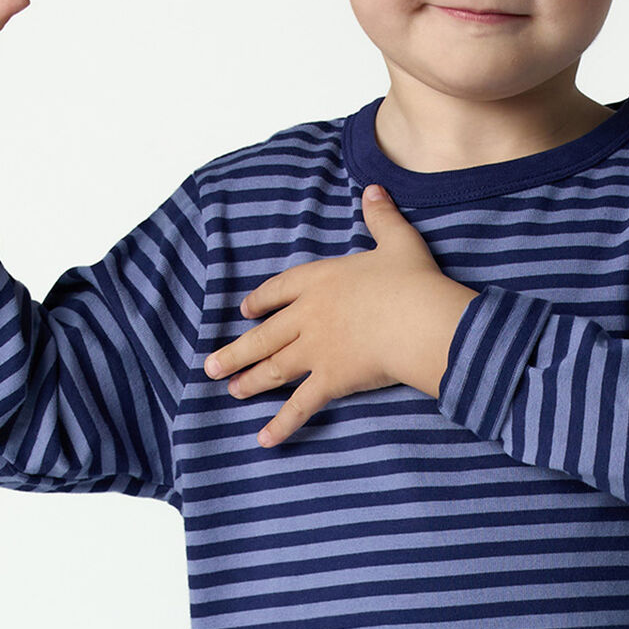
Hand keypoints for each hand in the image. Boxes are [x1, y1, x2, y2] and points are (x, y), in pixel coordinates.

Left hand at [203, 185, 477, 446]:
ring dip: (250, 381)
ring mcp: (315, 350)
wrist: (417, 318)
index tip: (245, 310)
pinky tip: (264, 439)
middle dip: (237, 351)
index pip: (280, 290)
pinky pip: (301, 406)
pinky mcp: (330, 380)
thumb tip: (373, 189)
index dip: (261, 301)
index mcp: (320, 281)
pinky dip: (282, 423)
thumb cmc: (410, 280)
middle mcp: (309, 316)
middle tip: (212, 366)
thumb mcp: (397, 241)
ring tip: (231, 391)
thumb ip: (380, 216)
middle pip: (265, 334)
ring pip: (274, 367)